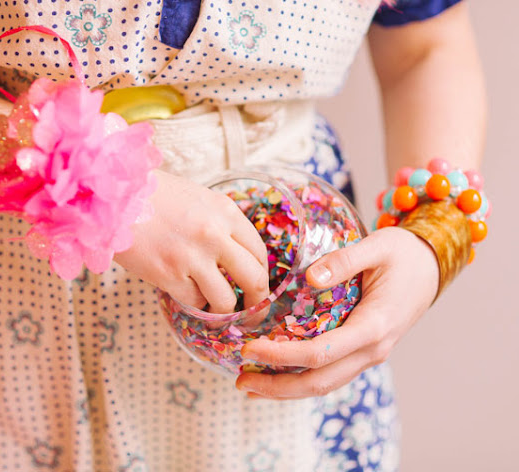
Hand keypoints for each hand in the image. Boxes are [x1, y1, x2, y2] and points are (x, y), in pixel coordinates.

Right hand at [114, 170, 269, 312]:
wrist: (110, 196)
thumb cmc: (150, 194)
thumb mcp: (196, 198)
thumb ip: (219, 223)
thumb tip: (234, 254)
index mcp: (226, 212)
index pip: (259, 252)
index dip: (261, 274)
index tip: (255, 286)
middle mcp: (215, 234)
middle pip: (254, 280)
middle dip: (256, 303)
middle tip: (250, 313)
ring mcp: (193, 256)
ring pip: (225, 300)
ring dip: (222, 312)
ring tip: (214, 311)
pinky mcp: (168, 275)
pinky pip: (194, 302)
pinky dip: (192, 303)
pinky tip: (185, 293)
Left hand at [235, 227, 438, 398]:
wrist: (431, 266)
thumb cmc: (404, 254)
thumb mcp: (377, 246)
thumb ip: (344, 261)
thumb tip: (310, 278)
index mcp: (374, 325)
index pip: (320, 353)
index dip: (282, 355)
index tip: (250, 348)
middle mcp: (372, 349)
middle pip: (319, 381)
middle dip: (277, 386)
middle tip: (241, 381)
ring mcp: (369, 354)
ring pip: (325, 384)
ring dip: (286, 389)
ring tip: (250, 385)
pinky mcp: (363, 351)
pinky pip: (331, 373)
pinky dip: (301, 379)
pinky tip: (277, 374)